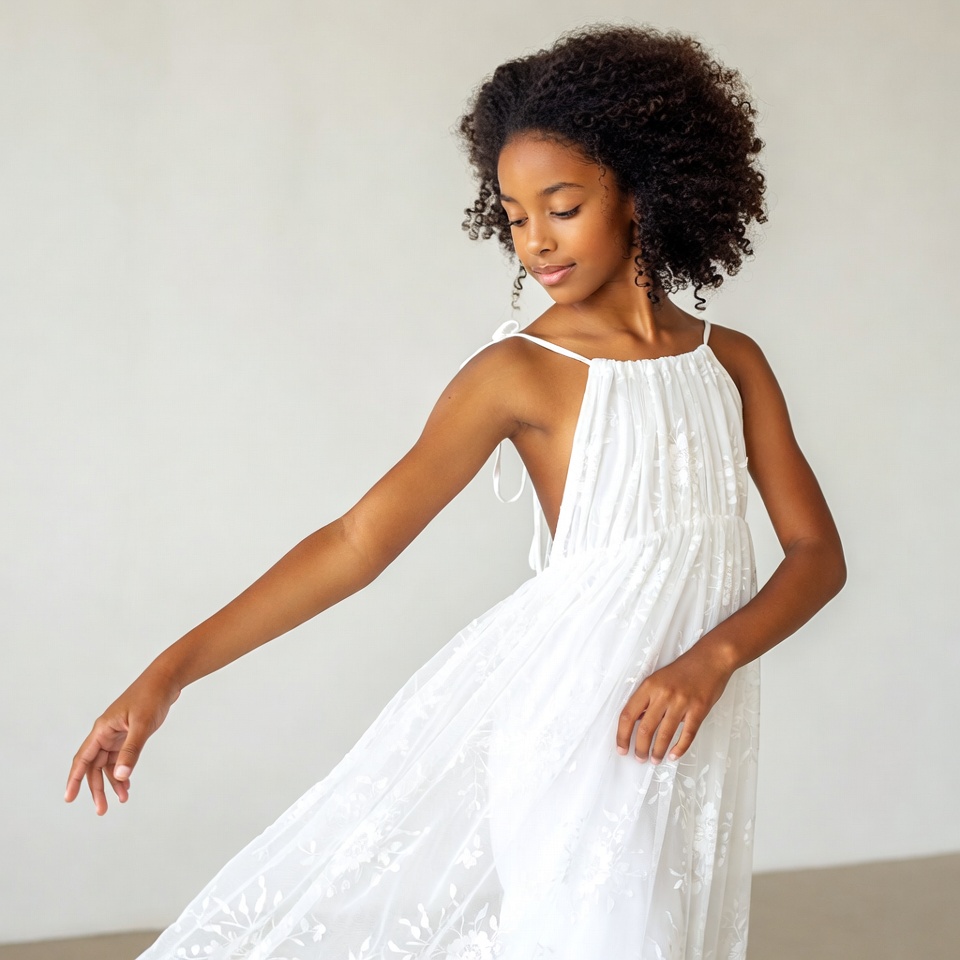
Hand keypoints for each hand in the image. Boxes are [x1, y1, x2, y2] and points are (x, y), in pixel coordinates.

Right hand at [64, 667, 180, 814]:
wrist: (167, 680)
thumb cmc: (151, 697)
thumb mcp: (142, 725)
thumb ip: (131, 751)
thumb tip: (121, 777)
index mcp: (102, 730)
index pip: (82, 759)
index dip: (74, 780)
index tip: (69, 798)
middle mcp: (106, 733)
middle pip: (94, 766)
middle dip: (97, 788)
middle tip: (102, 810)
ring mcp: (117, 734)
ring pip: (108, 764)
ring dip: (113, 782)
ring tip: (122, 799)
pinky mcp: (129, 734)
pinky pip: (121, 758)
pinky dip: (123, 772)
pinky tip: (128, 784)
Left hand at [616, 643, 733, 763]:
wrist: (711, 658)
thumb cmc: (684, 669)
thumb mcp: (658, 679)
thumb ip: (648, 699)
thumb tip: (636, 722)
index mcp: (649, 686)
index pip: (628, 715)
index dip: (622, 735)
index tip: (622, 749)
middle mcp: (663, 694)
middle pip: (645, 728)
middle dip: (640, 748)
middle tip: (639, 759)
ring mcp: (682, 702)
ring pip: (664, 734)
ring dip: (657, 751)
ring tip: (654, 760)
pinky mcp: (699, 709)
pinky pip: (687, 734)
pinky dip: (679, 748)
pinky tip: (673, 755)